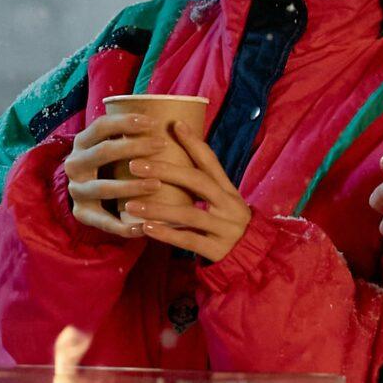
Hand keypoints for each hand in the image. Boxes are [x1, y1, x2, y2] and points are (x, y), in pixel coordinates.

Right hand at [61, 112, 167, 238]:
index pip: (101, 126)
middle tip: (161, 145)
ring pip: (102, 187)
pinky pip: (103, 221)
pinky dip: (123, 226)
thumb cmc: (112, 165)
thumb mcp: (112, 147)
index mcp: (82, 142)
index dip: (125, 122)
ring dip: (130, 186)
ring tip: (157, 184)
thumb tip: (175, 121)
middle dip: (133, 147)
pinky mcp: (82, 213)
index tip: (153, 122)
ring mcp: (76, 190)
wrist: (86, 194)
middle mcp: (74, 164)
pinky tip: (143, 227)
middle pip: (102, 152)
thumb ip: (131, 136)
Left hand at [126, 128, 253, 262]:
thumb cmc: (226, 224)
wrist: (251, 258)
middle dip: (166, 171)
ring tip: (131, 204)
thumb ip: (202, 183)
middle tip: (135, 165)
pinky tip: (146, 228)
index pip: (211, 161)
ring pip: (189, 214)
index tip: (174, 124)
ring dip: (158, 209)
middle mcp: (230, 205)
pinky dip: (167, 234)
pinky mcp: (218, 250)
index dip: (194, 142)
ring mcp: (225, 228)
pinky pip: (189, 241)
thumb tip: (173, 155)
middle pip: (198, 182)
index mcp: (229, 190)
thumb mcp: (221, 201)